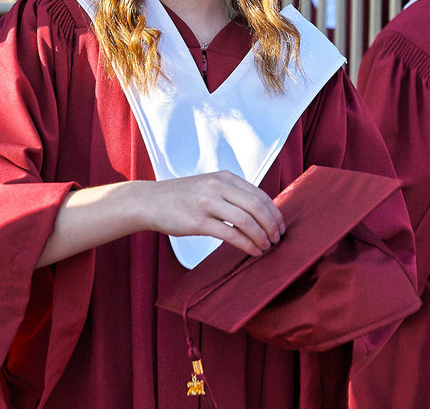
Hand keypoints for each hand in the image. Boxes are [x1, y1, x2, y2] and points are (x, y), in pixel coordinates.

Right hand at [138, 171, 285, 256]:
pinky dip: (248, 245)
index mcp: (224, 177)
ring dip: (262, 237)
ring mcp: (208, 202)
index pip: (260, 194)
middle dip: (273, 226)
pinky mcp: (199, 221)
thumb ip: (230, 194)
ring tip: (267, 247)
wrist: (149, 201)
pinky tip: (253, 251)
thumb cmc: (180, 198)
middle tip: (278, 239)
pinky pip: (231, 234)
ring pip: (247, 221)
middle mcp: (218, 186)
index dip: (275, 212)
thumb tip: (258, 213)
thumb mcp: (208, 186)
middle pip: (258, 207)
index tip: (280, 226)